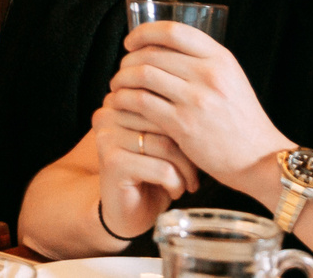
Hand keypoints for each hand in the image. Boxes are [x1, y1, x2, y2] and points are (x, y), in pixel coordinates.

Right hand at [89, 99, 199, 240]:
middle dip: (189, 149)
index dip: (188, 124)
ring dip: (186, 170)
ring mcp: (107, 137)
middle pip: (166, 119)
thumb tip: (205, 104)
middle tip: (197, 170)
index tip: (197, 146)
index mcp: (119, 100)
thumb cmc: (151, 174)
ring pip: (166, 145)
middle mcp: (108, 113)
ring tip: (187, 182)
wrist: (126, 213)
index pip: (165, 99)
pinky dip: (176, 184)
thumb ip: (172, 116)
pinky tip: (174, 191)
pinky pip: (162, 169)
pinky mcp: (113, 162)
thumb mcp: (164, 139)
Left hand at [105, 21, 286, 200]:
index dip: (144, 32)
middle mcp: (209, 74)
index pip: (173, 31)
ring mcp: (195, 99)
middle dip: (128, 60)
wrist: (259, 160)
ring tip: (117, 86)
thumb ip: (202, 62)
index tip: (131, 42)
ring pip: (142, 74)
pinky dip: (125, 99)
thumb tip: (159, 47)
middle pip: (152, 53)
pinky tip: (121, 103)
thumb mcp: (231, 79)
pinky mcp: (183, 125)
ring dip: (122, 78)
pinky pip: (141, 102)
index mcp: (221, 58)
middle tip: (122, 70)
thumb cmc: (241, 120)